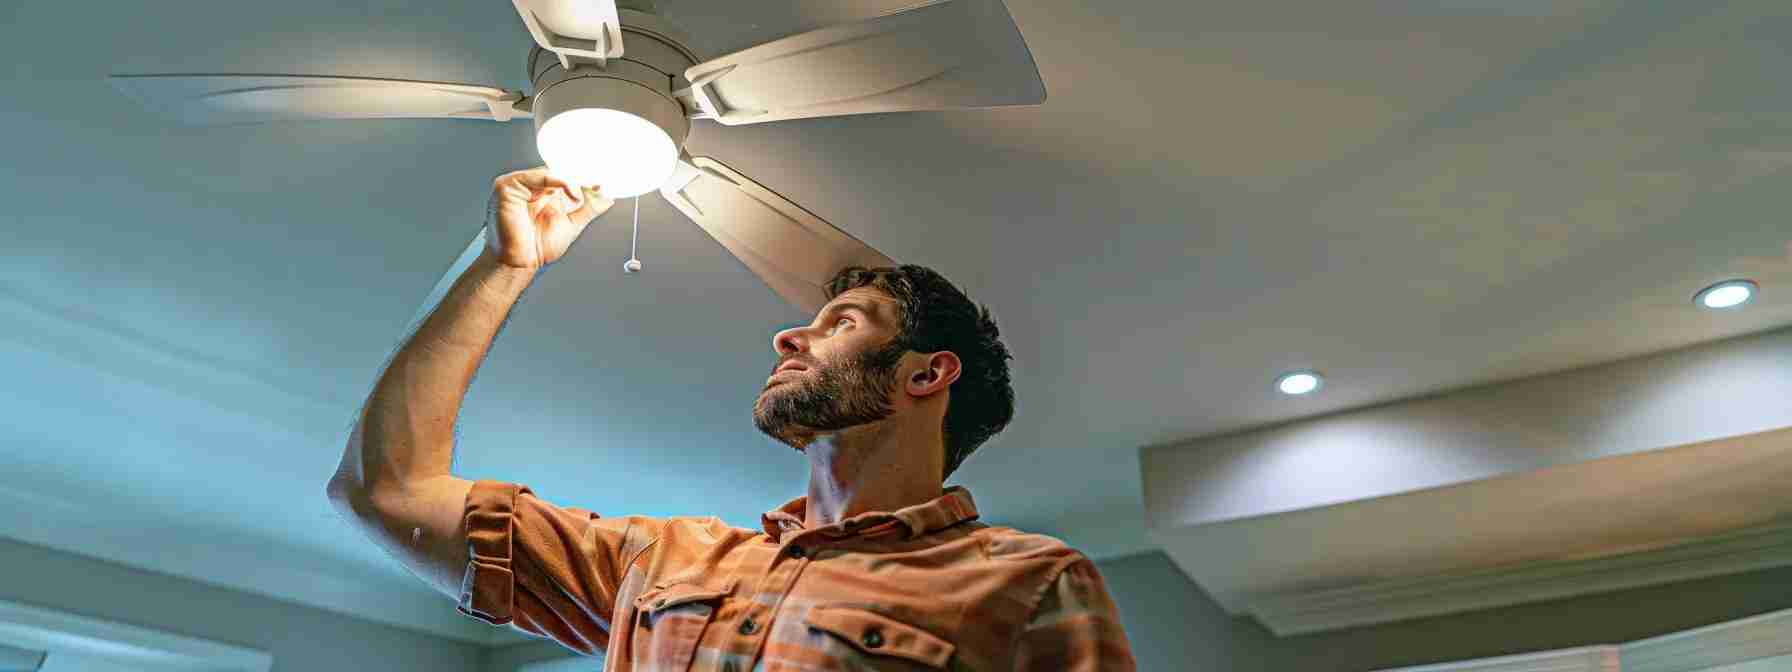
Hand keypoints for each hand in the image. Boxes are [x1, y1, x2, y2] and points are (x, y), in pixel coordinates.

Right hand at [484, 167, 615, 269]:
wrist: (521, 263)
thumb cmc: (538, 248)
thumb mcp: (573, 224)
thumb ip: (589, 208)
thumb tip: (606, 197)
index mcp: (542, 193)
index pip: (564, 176)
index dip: (583, 179)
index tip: (602, 183)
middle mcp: (530, 187)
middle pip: (558, 171)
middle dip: (580, 180)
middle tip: (598, 186)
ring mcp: (518, 185)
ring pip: (551, 171)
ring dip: (571, 183)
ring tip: (578, 199)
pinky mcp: (508, 186)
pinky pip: (538, 176)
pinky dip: (559, 181)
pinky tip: (570, 193)